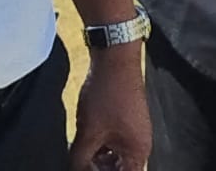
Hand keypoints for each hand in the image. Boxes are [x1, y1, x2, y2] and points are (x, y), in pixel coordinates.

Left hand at [69, 46, 150, 170]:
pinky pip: (114, 139)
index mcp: (138, 152)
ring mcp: (134, 129)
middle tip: (81, 163)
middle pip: (120, 169)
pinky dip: (100, 143)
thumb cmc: (108, 92)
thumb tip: (74, 169)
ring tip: (79, 153)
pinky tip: (84, 140)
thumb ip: (80, 159)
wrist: (114, 57)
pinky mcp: (126, 117)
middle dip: (99, 168)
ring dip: (98, 158)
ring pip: (115, 155)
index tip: (86, 169)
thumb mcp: (89, 132)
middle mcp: (140, 143)